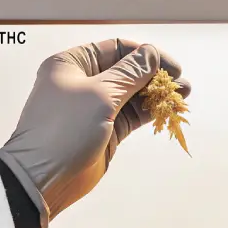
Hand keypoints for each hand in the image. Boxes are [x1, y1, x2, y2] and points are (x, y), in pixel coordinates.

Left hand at [0, 39, 189, 227]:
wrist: (44, 178)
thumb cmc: (66, 128)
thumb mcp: (100, 94)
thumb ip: (130, 73)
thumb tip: (151, 53)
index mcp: (72, 64)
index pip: (115, 48)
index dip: (144, 54)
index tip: (169, 65)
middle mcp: (83, 82)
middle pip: (127, 70)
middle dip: (155, 74)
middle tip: (180, 82)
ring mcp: (96, 107)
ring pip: (133, 93)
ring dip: (157, 93)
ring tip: (183, 94)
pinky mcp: (106, 129)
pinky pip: (132, 114)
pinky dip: (151, 110)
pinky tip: (170, 108)